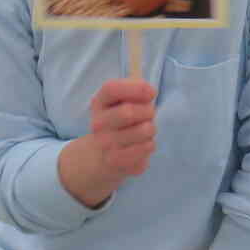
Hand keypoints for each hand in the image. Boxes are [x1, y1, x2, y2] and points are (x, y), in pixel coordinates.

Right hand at [59, 79, 156, 207]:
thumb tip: (149, 92)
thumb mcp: (122, 101)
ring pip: (143, 130)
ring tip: (145, 131)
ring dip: (151, 128)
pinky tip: (140, 145)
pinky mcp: (117, 161)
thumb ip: (135, 91)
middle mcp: (98, 123)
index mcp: (99, 103)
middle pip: (128, 112)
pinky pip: (146, 147)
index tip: (151, 93)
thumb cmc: (119, 121)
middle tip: (149, 114)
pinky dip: (149, 144)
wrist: (100, 155)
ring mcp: (105, 144)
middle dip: (147, 111)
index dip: (136, 88)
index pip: (111, 89)